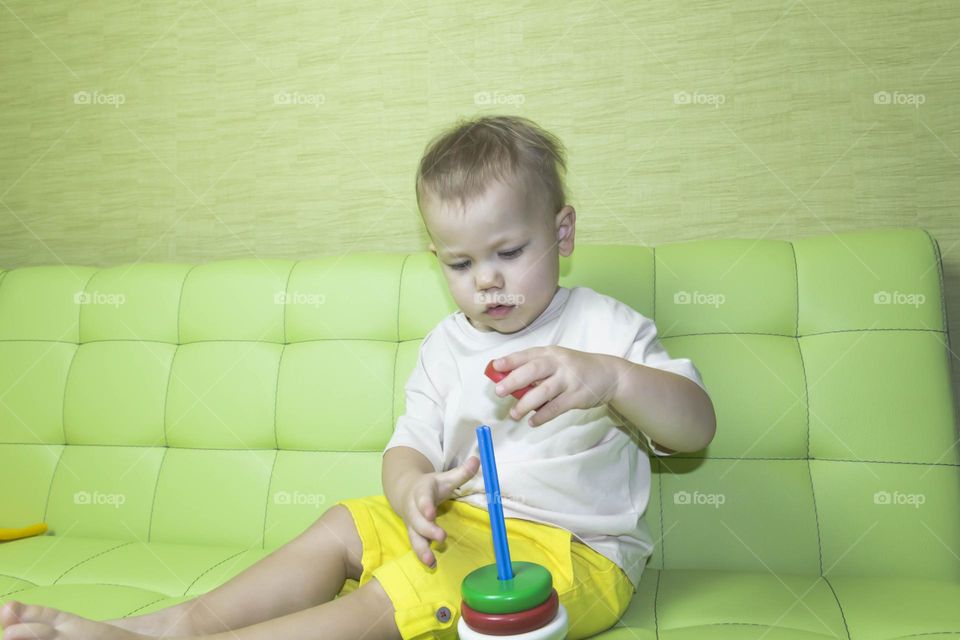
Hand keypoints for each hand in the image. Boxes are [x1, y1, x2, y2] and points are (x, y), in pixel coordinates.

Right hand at [399, 456, 479, 566]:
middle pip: (418, 521)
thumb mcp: (444, 477)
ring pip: (414, 536)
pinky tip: (432, 565)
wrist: (404, 491)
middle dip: (428, 530)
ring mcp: (412, 524)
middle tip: (441, 537)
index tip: (431, 513)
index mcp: (421, 492)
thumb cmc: (429, 486)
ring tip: (431, 560)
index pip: (422, 499)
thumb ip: (461, 472)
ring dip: (421, 549)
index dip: (425, 506)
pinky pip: (416, 546)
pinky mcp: (413, 534)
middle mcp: (414, 510)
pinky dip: (422, 555)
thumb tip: (478, 460)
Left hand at [491, 347, 621, 426]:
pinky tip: (532, 422)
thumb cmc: (574, 368)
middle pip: (533, 370)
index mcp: (551, 353)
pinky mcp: (577, 396)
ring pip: (543, 391)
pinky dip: (542, 416)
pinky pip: (556, 407)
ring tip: (514, 414)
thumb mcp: (557, 361)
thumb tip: (507, 382)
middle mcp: (559, 363)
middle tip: (499, 392)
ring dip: (526, 404)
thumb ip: (535, 369)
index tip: (495, 367)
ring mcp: (569, 379)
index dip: (510, 360)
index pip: (527, 355)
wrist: (608, 374)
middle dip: (514, 380)